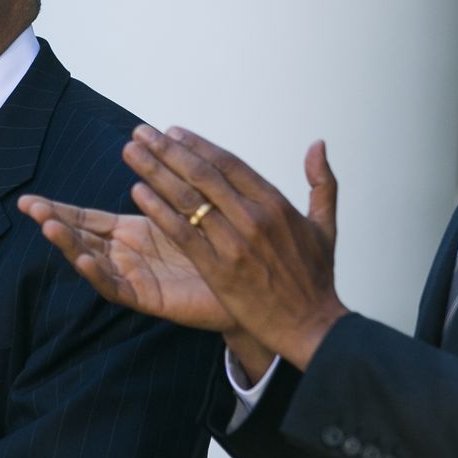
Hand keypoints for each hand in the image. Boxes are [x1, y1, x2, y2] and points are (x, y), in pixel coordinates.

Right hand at [17, 194, 239, 333]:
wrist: (249, 286)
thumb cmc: (220, 247)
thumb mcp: (188, 207)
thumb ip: (168, 182)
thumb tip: (152, 140)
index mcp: (132, 231)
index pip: (87, 218)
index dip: (58, 209)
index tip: (27, 199)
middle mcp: (127, 254)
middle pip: (81, 237)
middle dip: (54, 221)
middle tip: (29, 206)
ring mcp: (134, 277)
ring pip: (92, 260)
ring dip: (69, 243)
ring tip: (49, 226)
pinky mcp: (148, 298)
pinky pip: (117, 287)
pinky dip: (98, 274)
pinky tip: (83, 259)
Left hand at [123, 126, 347, 369]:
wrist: (311, 325)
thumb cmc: (315, 278)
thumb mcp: (325, 226)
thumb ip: (321, 183)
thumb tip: (317, 145)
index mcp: (276, 204)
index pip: (229, 164)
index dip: (198, 145)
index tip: (173, 132)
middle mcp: (254, 218)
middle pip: (203, 174)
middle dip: (168, 150)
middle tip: (143, 133)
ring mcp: (235, 244)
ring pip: (188, 199)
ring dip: (156, 172)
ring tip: (132, 152)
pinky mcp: (219, 271)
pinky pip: (183, 234)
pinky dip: (159, 211)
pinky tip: (139, 192)